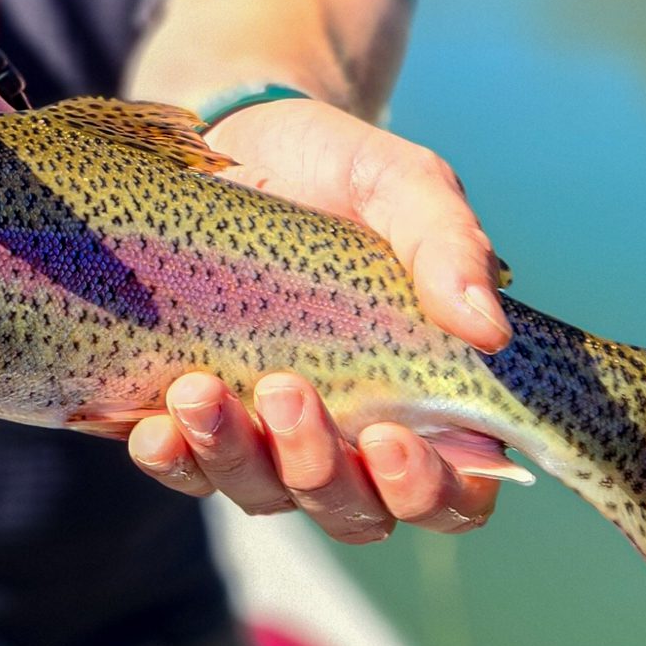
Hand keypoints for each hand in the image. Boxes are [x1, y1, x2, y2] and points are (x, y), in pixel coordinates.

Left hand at [127, 96, 512, 541]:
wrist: (237, 134)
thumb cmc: (340, 169)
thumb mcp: (402, 184)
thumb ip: (451, 244)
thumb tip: (488, 330)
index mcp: (427, 396)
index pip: (454, 493)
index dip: (429, 491)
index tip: (389, 439)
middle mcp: (351, 434)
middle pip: (354, 511)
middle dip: (318, 469)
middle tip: (284, 390)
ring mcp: (268, 436)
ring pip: (266, 497)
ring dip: (235, 458)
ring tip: (201, 389)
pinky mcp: (195, 419)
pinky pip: (187, 471)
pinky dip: (174, 460)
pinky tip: (157, 427)